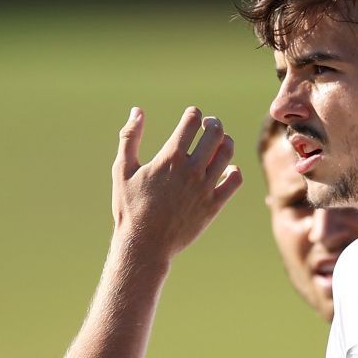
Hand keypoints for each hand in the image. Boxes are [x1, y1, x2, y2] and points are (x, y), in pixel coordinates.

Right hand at [110, 107, 242, 261]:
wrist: (144, 246)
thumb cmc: (130, 208)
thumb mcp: (122, 170)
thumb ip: (129, 138)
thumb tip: (137, 111)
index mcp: (170, 158)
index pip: (192, 121)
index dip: (193, 114)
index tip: (190, 117)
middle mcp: (191, 170)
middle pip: (215, 132)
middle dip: (213, 123)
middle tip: (208, 126)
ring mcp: (205, 188)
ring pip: (228, 153)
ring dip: (225, 142)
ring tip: (218, 144)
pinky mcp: (213, 205)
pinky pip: (235, 180)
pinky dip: (234, 170)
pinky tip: (224, 170)